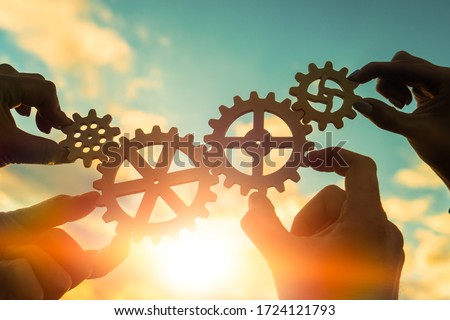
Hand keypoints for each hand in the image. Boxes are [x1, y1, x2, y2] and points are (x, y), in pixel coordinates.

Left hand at [0, 64, 72, 165]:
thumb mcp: (10, 149)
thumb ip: (43, 151)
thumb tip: (70, 155)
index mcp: (2, 84)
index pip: (44, 90)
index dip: (58, 112)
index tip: (63, 132)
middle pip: (35, 84)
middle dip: (48, 108)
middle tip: (50, 130)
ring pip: (21, 83)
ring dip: (35, 104)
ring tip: (37, 124)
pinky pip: (8, 85)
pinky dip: (19, 101)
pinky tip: (18, 116)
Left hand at [0, 192, 129, 298]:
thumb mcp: (27, 222)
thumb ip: (62, 211)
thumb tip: (96, 197)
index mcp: (58, 264)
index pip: (97, 265)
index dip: (116, 254)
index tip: (126, 236)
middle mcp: (51, 285)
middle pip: (77, 271)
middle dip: (56, 248)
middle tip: (27, 239)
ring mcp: (35, 298)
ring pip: (56, 281)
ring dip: (30, 258)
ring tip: (7, 254)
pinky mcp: (20, 304)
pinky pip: (30, 288)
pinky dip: (14, 270)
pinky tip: (3, 266)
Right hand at [241, 148, 403, 298]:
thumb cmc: (318, 300)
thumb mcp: (282, 259)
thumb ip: (261, 224)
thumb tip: (252, 199)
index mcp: (366, 221)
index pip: (359, 168)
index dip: (332, 156)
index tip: (307, 158)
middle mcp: (384, 230)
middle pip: (337, 199)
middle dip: (309, 217)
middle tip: (296, 246)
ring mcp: (386, 249)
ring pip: (343, 219)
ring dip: (318, 233)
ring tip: (309, 263)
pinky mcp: (384, 264)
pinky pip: (354, 237)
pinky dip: (332, 244)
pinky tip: (321, 270)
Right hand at [349, 51, 449, 188]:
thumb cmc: (444, 149)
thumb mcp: (413, 131)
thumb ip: (385, 116)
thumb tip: (357, 103)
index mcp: (446, 80)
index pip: (404, 66)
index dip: (375, 70)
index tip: (353, 78)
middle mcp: (442, 76)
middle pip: (402, 63)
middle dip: (388, 82)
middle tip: (393, 105)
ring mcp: (436, 82)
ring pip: (402, 71)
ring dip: (391, 88)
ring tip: (400, 108)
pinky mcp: (430, 89)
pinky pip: (406, 80)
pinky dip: (396, 91)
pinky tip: (401, 106)